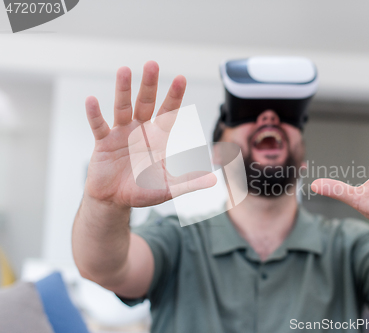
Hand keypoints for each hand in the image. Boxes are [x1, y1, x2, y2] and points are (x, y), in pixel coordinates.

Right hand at [84, 61, 215, 207]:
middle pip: (146, 103)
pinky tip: (91, 100)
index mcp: (158, 138)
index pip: (168, 113)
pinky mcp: (103, 143)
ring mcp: (121, 134)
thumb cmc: (142, 191)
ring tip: (124, 70)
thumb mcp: (169, 188)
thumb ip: (189, 183)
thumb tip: (214, 180)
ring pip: (123, 108)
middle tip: (152, 64)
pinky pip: (98, 126)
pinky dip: (94, 114)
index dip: (174, 96)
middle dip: (149, 85)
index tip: (181, 78)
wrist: (115, 200)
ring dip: (123, 90)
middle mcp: (140, 130)